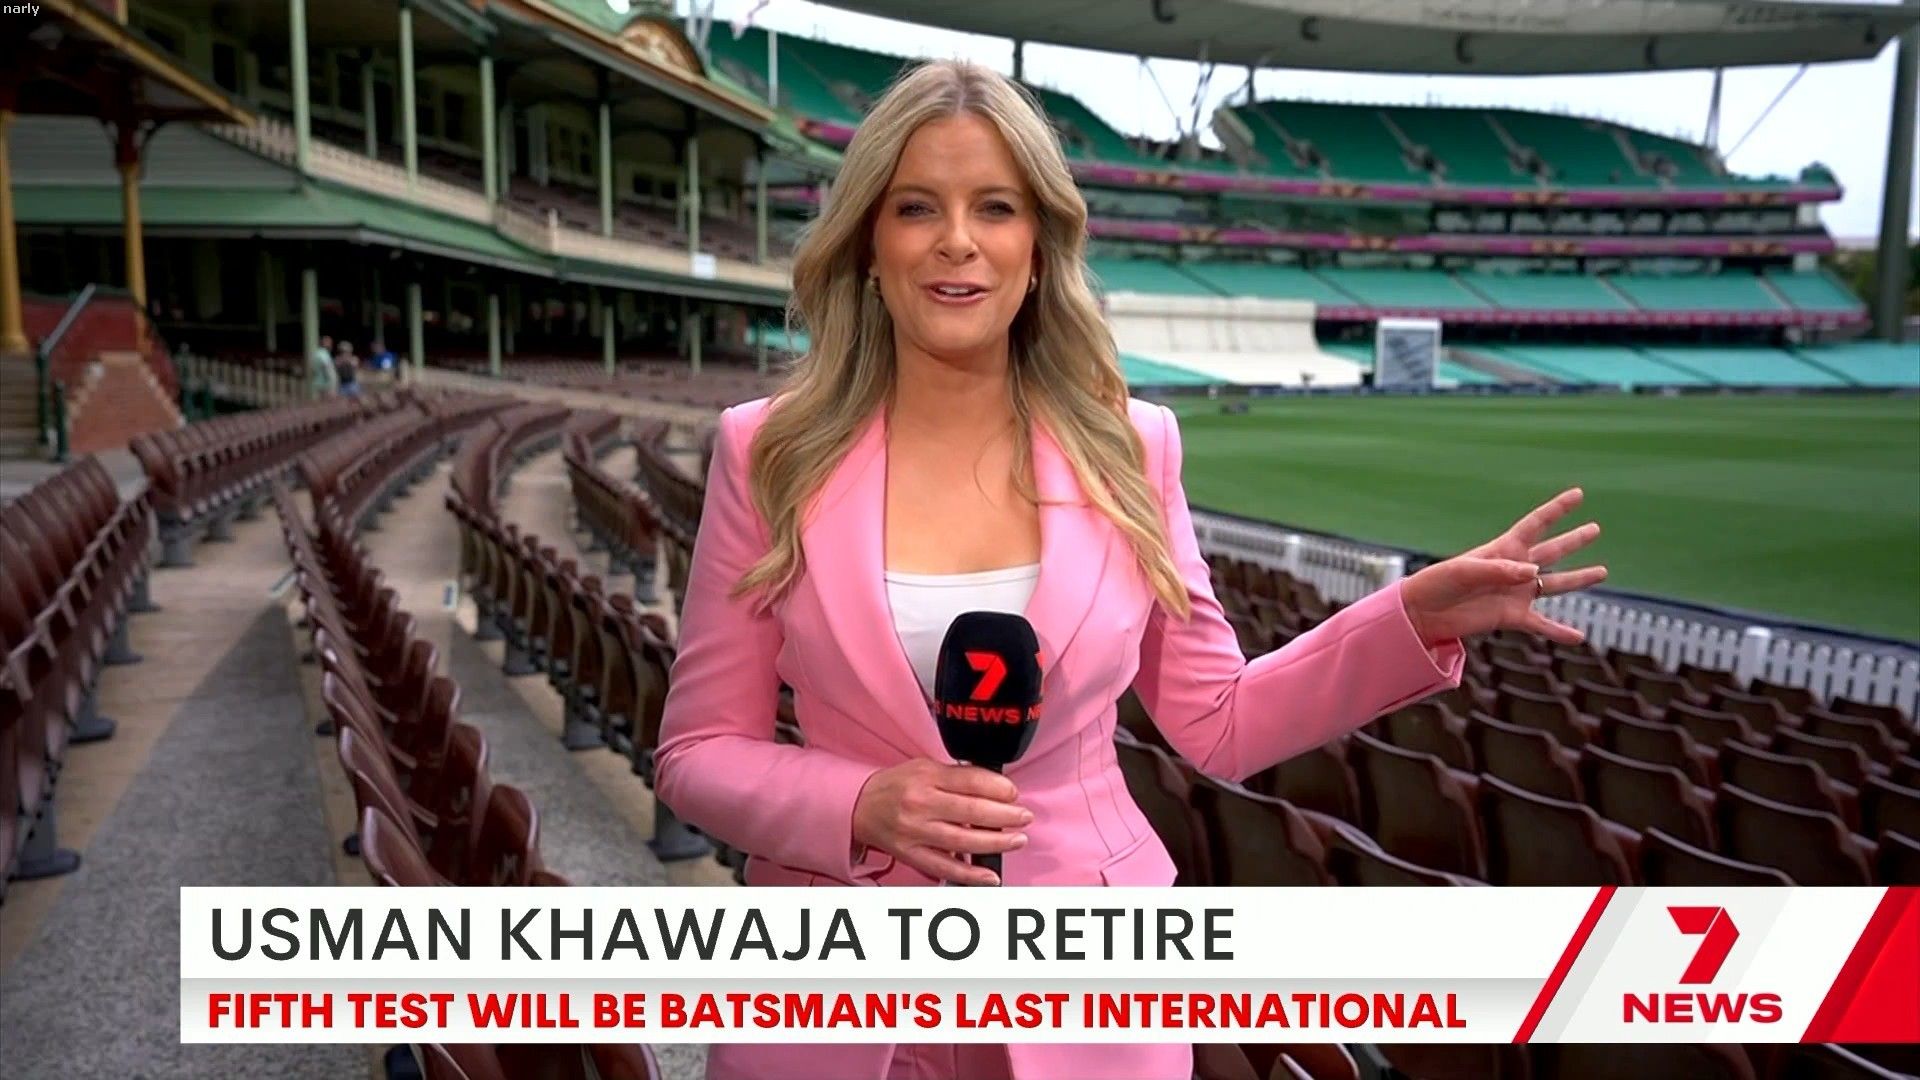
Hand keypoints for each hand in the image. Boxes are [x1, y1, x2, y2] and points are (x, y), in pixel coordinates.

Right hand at [852, 759, 1031, 885]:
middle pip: (971, 812)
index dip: (998, 788)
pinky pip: (945, 868)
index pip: (970, 781)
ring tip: (1018, 840)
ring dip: (996, 843)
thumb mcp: (925, 767)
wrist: (860, 806)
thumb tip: (996, 787)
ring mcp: (916, 832)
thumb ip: (958, 776)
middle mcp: (921, 805)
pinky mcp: (912, 855)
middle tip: (1025, 817)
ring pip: (962, 842)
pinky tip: (992, 876)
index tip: (1014, 793)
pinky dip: (970, 875)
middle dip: (1005, 816)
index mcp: (926, 778)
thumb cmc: (897, 784)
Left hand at [1402, 487, 1606, 646]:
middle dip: (1574, 540)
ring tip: (1602, 571)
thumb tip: (1534, 574)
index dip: (1557, 509)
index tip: (1578, 494)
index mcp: (1503, 549)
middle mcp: (1514, 569)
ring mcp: (1515, 593)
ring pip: (1555, 584)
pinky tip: (1579, 637)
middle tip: (1595, 528)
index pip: (1536, 524)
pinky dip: (1559, 631)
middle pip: (1552, 551)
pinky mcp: (1511, 617)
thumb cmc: (1439, 583)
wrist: (1422, 613)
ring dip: (1579, 579)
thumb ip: (1499, 570)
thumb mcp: (1465, 571)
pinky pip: (1541, 624)